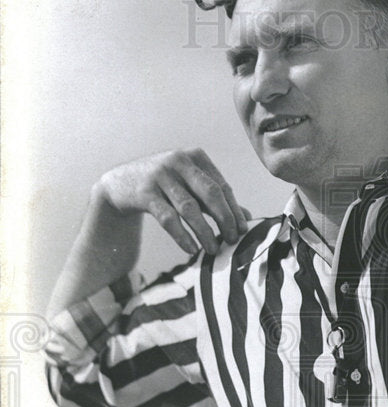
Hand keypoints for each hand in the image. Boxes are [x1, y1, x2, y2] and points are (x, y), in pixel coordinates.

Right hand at [96, 148, 249, 255]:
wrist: (121, 183)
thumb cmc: (165, 186)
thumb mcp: (190, 186)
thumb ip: (216, 199)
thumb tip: (247, 217)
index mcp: (195, 157)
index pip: (222, 186)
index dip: (234, 210)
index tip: (243, 230)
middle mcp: (179, 161)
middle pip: (210, 194)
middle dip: (224, 219)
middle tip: (232, 240)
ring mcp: (160, 175)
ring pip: (189, 208)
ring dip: (204, 231)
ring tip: (213, 249)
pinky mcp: (145, 192)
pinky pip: (168, 218)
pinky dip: (182, 235)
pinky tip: (191, 249)